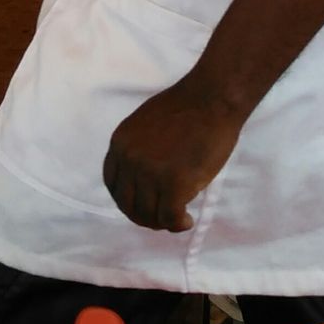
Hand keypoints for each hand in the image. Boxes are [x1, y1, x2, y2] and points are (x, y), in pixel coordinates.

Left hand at [102, 78, 245, 231]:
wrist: (211, 99)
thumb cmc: (186, 110)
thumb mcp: (145, 126)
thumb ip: (139, 151)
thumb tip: (142, 183)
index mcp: (120, 143)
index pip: (113, 184)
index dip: (128, 201)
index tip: (145, 205)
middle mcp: (129, 159)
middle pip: (127, 205)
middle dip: (145, 217)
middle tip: (165, 217)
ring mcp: (150, 172)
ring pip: (148, 215)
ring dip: (163, 222)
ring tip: (179, 217)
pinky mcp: (174, 183)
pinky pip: (170, 218)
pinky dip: (178, 224)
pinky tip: (187, 219)